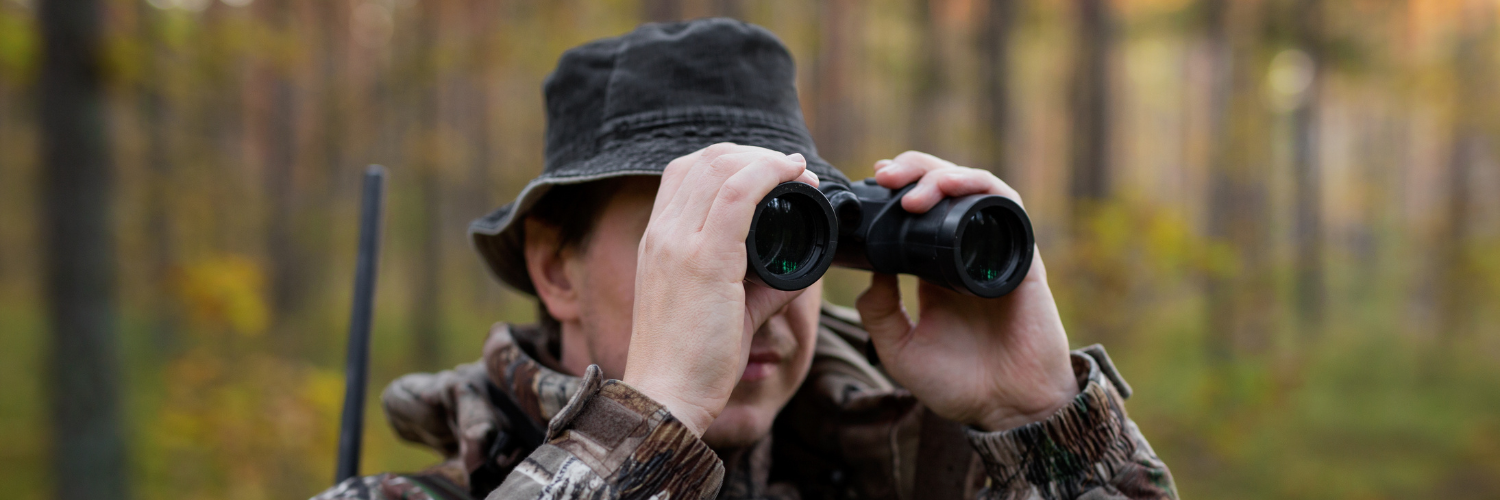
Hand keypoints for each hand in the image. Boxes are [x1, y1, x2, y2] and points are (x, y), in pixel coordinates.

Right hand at [624, 143, 819, 435]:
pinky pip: (737, 195)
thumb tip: (797, 272)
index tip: (769, 172)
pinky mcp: (703, 260)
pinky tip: (793, 175)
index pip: (685, 171)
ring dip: (766, 160)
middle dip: (754, 153)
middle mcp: (661, 233)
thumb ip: (760, 287)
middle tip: (791, 170)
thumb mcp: (721, 309)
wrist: (665, 397)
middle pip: (705, 160)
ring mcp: (677, 243)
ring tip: (798, 172)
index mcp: (657, 240)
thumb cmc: (691, 362)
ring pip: (721, 168)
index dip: (731, 159)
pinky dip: (769, 175)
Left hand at [856, 151, 1077, 431]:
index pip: (920, 211)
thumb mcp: (899, 349)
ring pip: (973, 188)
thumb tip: (869, 269)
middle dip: (913, 169)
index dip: (898, 189)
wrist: (1006, 409)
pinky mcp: (1021, 255)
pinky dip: (977, 187)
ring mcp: (994, 250)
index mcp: (936, 270)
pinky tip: (950, 189)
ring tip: (911, 189)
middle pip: (943, 189)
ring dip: (941, 175)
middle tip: (884, 175)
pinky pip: (1005, 205)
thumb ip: (879, 312)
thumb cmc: (958, 385)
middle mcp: (966, 253)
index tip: (872, 182)